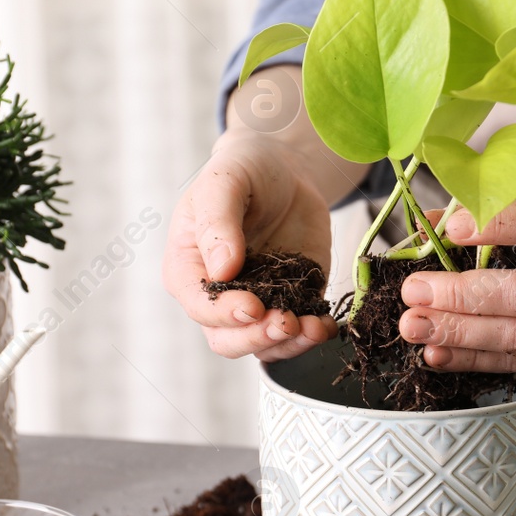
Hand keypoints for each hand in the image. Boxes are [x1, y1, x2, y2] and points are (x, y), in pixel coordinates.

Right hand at [163, 128, 337, 360]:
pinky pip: (297, 333)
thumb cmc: (244, 170)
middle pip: (227, 338)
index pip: (200, 305)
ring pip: (263, 345)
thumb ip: (218, 222)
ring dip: (289, 344)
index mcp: (189, 267)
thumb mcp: (225, 182)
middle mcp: (219, 294)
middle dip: (257, 337)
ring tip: (313, 328)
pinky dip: (312, 335)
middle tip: (286, 322)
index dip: (224, 313)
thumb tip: (222, 269)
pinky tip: (326, 324)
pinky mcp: (291, 302)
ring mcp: (257, 302)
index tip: (253, 305)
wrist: (285, 170)